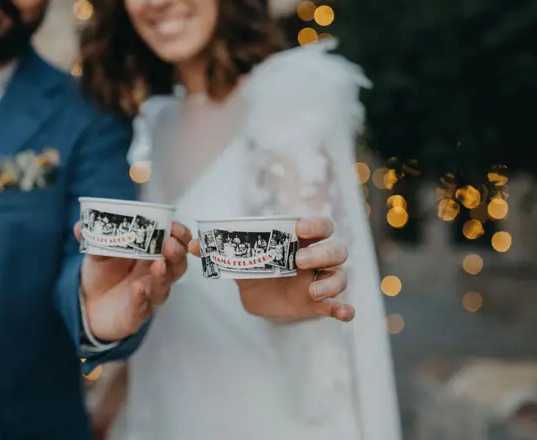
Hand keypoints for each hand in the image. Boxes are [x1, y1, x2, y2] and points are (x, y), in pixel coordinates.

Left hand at [78, 221, 190, 341]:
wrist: (88, 304)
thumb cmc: (102, 274)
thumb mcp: (97, 252)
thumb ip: (93, 238)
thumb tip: (81, 225)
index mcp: (151, 255)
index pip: (174, 244)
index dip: (179, 236)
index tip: (175, 226)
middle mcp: (154, 276)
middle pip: (176, 266)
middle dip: (177, 254)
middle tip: (170, 244)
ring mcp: (147, 297)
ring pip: (163, 288)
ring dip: (163, 276)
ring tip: (159, 264)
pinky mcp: (135, 315)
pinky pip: (141, 308)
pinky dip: (141, 298)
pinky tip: (139, 288)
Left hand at [190, 217, 353, 323]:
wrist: (261, 299)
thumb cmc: (256, 270)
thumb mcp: (239, 261)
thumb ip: (219, 251)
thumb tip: (191, 244)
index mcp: (298, 241)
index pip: (319, 225)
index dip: (315, 224)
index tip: (300, 228)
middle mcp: (316, 258)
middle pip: (335, 248)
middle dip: (321, 253)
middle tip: (298, 262)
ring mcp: (321, 280)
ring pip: (341, 275)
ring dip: (331, 281)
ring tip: (312, 291)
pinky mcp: (322, 304)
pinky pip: (340, 304)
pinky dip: (345, 308)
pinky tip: (344, 313)